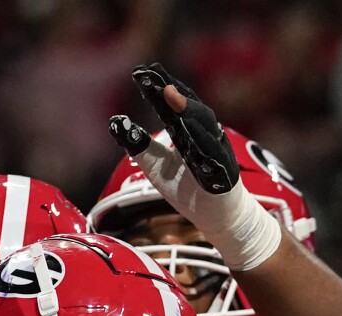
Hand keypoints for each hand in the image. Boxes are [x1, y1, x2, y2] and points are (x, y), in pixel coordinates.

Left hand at [108, 64, 280, 270]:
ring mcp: (216, 151)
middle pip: (188, 108)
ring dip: (186, 108)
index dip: (156, 90)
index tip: (139, 73)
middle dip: (171, 90)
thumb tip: (116, 121)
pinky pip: (213, 153)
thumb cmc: (188, 191)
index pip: (170, 107)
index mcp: (187, 133)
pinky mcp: (225, 171)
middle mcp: (204, 136)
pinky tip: (189, 127)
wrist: (219, 218)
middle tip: (151, 75)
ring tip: (169, 93)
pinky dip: (201, 139)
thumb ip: (138, 145)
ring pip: (203, 124)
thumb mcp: (156, 166)